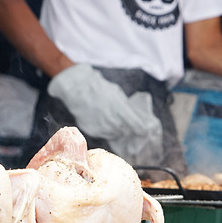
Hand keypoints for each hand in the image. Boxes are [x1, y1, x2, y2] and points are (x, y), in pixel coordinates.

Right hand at [47, 64, 162, 163]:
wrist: (77, 89)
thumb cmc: (99, 88)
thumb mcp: (117, 94)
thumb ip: (126, 108)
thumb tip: (135, 116)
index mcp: (121, 111)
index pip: (139, 128)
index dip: (142, 130)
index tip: (144, 130)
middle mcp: (112, 122)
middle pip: (126, 132)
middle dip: (127, 129)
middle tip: (124, 122)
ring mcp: (102, 128)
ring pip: (114, 134)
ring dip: (116, 130)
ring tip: (110, 118)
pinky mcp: (92, 131)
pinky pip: (103, 134)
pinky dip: (104, 129)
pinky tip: (100, 119)